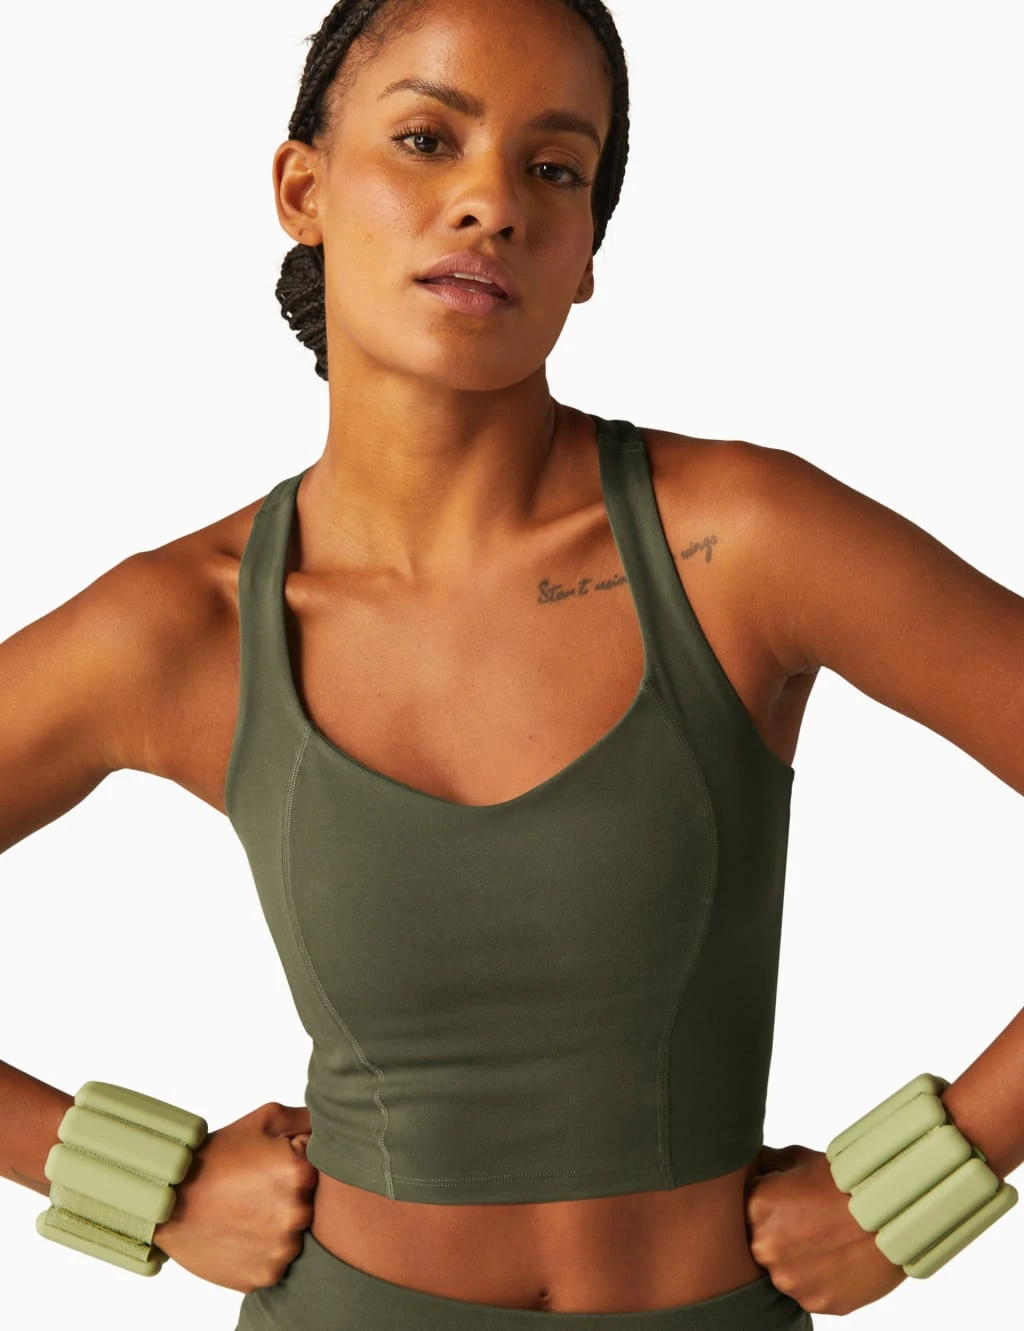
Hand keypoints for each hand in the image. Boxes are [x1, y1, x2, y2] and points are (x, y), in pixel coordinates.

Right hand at [152, 1101, 318, 1293]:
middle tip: (255, 1191)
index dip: (295, 1165)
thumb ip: (305, 1119)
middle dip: (288, 1197)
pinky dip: (264, 1251)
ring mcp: (282, 1248)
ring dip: (278, 1226)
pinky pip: (277, 1261)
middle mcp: (297, 1212)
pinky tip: (242, 1234)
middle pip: (309, 1204)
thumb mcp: (262, 1120)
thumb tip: (333, 1125)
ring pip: (294, 1235)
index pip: (320, 1169)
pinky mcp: (266, 1274)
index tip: (269, 1167)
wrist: (169, 1200)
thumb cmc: (218, 1155)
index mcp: (300, 1172)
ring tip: (246, 1212)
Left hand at [743, 1143, 907, 1316]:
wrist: (891, 1214)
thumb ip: (765, 1165)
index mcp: (755, 1206)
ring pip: (783, 1271)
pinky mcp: (813, 1301)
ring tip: (825, 1242)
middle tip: (807, 1224)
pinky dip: (818, 1279)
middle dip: (777, 1234)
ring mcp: (788, 1278)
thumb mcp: (798, 1159)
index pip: (743, 1208)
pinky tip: (836, 1260)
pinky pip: (807, 1291)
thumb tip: (749, 1166)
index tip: (784, 1201)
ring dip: (796, 1260)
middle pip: (759, 1243)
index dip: (763, 1204)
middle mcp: (763, 1246)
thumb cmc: (844, 1182)